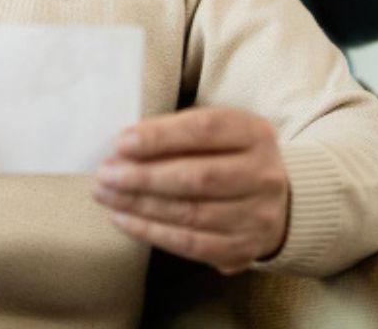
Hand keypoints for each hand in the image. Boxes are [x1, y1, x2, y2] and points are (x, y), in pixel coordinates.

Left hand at [92, 107, 289, 274]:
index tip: (121, 142)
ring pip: (190, 213)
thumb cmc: (228, 156)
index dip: (160, 137)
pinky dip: (151, 232)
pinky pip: (190, 244)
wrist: (272, 202)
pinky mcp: (242, 249)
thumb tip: (124, 147)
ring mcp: (257, 217)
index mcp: (256, 134)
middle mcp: (264, 176)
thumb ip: (176, 132)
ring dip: (140, 205)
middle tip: (105, 174)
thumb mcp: (215, 132)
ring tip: (106, 195)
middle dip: (143, 176)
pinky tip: (123, 219)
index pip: (205, 130)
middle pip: (197, 177)